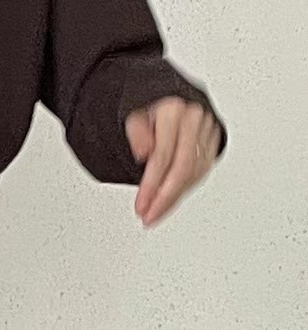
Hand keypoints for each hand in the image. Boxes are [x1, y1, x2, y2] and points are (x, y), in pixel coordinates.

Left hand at [126, 98, 221, 227]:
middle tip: (150, 217)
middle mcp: (194, 117)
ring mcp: (207, 128)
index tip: (141, 206)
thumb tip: (144, 152)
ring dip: (175, 198)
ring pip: (196, 171)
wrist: (168, 94)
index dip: (151, 186)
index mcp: (173, 110)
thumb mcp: (133, 115)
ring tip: (156, 213)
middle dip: (165, 198)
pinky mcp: (214, 138)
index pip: (163, 156)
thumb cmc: (149, 107)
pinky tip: (171, 200)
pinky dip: (186, 189)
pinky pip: (203, 170)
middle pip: (183, 167)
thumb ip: (136, 133)